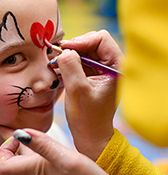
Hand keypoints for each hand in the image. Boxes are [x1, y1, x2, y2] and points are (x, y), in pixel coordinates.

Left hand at [0, 128, 120, 174]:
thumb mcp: (68, 162)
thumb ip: (44, 147)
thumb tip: (20, 134)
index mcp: (38, 169)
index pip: (4, 164)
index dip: (3, 147)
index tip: (11, 132)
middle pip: (14, 158)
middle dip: (8, 142)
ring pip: (26, 159)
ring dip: (21, 145)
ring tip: (19, 132)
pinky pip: (39, 162)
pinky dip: (35, 150)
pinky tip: (41, 145)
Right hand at [50, 30, 123, 159]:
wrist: (90, 135)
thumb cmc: (87, 117)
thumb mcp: (77, 90)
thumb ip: (70, 66)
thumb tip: (64, 50)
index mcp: (117, 67)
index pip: (101, 38)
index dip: (82, 41)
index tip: (64, 49)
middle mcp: (112, 66)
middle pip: (92, 42)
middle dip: (74, 47)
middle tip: (57, 56)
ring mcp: (102, 70)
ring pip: (84, 51)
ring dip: (69, 55)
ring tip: (56, 63)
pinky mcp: (93, 75)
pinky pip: (80, 61)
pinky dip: (69, 62)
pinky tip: (59, 68)